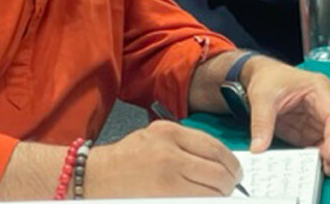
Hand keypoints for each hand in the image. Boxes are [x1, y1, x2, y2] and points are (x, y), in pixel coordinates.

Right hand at [86, 121, 241, 197]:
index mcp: (170, 132)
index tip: (235, 171)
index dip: (231, 162)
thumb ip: (184, 144)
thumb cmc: (125, 159)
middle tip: (231, 188)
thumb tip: (217, 162)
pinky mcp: (164, 195)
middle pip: (217, 169)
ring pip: (211, 189)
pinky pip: (197, 200)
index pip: (214, 147)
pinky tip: (205, 202)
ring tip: (218, 197)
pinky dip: (206, 202)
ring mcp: (167, 175)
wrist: (94, 176)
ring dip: (220, 196)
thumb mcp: (155, 136)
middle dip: (230, 182)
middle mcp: (170, 151)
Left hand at [241, 56, 329, 175]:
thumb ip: (261, 123)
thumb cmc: (267, 80)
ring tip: (328, 170)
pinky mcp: (315, 130)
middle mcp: (327, 103)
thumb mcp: (261, 98)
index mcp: (319, 89)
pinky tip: (319, 166)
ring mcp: (323, 118)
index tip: (328, 157)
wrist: (262, 75)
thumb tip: (258, 148)